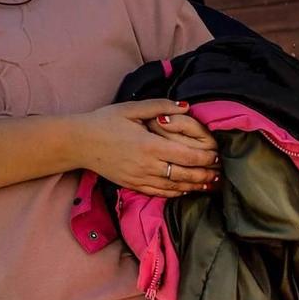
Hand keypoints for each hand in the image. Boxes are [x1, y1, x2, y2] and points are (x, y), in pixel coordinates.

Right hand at [73, 100, 218, 197]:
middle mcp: (148, 165)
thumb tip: (186, 106)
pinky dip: (177, 192)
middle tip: (221, 172)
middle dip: (206, 174)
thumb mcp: (131, 109)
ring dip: (196, 186)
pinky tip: (187, 189)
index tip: (218, 155)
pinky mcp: (134, 186)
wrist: (78, 142)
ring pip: (176, 187)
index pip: (188, 156)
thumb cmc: (104, 121)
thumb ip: (160, 107)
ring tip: (211, 183)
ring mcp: (141, 178)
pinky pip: (161, 193)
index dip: (206, 158)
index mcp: (150, 145)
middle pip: (186, 175)